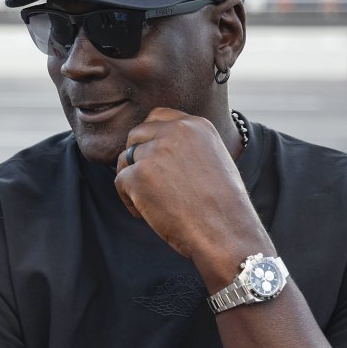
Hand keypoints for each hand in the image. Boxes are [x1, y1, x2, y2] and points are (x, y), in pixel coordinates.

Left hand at [114, 107, 267, 278]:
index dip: (149, 137)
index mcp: (196, 125)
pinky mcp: (138, 175)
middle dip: (135, 158)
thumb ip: (188, 147)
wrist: (226, 231)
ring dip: (131, 181)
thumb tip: (156, 148)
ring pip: (125, 159)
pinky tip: (145, 215)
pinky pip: (120, 182)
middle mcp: (175, 132)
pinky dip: (129, 200)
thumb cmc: (223, 206)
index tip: (152, 159)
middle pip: (136, 135)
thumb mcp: (214, 161)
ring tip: (149, 204)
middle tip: (145, 184)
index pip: (158, 116)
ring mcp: (154, 152)